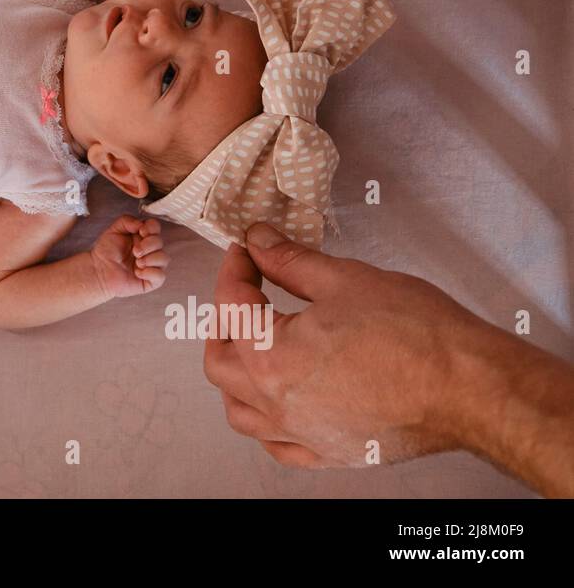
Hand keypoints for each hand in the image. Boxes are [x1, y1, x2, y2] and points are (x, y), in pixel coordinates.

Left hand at [90, 215, 168, 297]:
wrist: (99, 271)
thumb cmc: (106, 252)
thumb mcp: (113, 230)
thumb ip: (126, 220)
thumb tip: (141, 224)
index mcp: (142, 237)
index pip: (156, 227)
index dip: (151, 228)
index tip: (141, 232)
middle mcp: (149, 250)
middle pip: (160, 242)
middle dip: (148, 245)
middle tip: (135, 251)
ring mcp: (151, 265)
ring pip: (165, 259)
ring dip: (150, 259)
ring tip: (137, 262)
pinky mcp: (151, 280)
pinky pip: (161, 276)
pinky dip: (149, 273)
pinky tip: (137, 273)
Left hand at [203, 223, 493, 467]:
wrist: (472, 388)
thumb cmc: (416, 334)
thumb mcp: (345, 280)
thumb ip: (290, 261)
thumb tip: (259, 240)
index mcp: (270, 359)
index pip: (231, 307)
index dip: (235, 269)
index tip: (247, 250)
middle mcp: (276, 405)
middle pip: (220, 362)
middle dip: (223, 321)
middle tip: (244, 291)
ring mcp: (302, 435)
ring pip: (240, 411)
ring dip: (235, 374)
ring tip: (251, 344)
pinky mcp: (330, 453)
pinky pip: (278, 445)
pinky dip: (266, 422)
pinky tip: (275, 402)